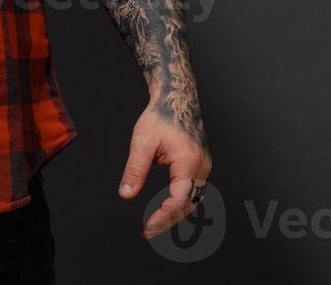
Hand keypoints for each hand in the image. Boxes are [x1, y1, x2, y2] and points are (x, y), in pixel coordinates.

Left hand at [118, 101, 212, 238]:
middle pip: (188, 204)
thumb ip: (135, 170)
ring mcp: (205, 166)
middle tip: (148, 232)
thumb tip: (126, 194)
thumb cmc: (160, 116)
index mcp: (189, 162)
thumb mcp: (142, 142)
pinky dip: (181, 202)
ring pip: (194, 200)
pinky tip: (166, 208)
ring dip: (176, 214)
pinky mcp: (201, 165)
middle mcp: (202, 166)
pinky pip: (194, 191)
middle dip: (168, 220)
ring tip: (155, 224)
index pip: (179, 199)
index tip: (147, 227)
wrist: (177, 98)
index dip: (163, 216)